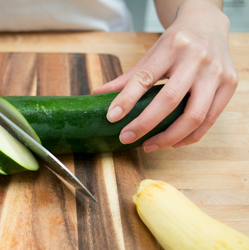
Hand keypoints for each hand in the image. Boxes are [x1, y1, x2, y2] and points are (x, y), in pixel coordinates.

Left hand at [94, 0, 237, 151]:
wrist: (208, 25)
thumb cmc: (176, 43)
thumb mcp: (150, 54)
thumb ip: (127, 78)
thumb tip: (98, 94)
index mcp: (172, 47)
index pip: (145, 78)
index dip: (127, 100)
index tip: (112, 117)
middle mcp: (197, 59)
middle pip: (170, 100)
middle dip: (145, 124)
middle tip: (126, 137)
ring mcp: (216, 73)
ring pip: (194, 115)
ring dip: (169, 137)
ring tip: (149, 145)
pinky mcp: (229, 84)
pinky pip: (210, 119)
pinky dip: (190, 135)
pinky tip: (173, 141)